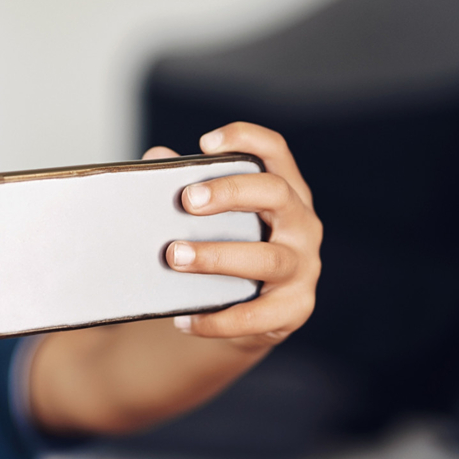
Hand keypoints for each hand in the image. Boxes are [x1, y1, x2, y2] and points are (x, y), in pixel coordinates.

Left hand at [144, 122, 321, 350]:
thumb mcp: (210, 219)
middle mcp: (301, 224)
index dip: (246, 139)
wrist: (245, 314)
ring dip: (217, 256)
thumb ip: (186, 189)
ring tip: (174, 257)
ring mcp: (303, 267)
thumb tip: (155, 160)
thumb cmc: (226, 250)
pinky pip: (256, 315)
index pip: (275, 152)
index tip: (207, 143)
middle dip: (230, 193)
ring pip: (266, 258)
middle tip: (186, 200)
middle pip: (275, 194)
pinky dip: (217, 319)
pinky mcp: (294, 308)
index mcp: (283, 191)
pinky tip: (184, 318)